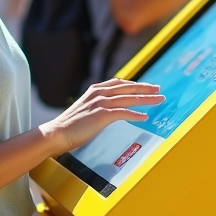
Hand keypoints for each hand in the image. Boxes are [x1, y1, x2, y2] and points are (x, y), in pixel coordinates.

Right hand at [40, 78, 163, 153]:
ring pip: (128, 98)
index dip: (134, 84)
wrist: (57, 133)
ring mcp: (100, 103)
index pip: (119, 83)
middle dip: (145, 88)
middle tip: (159, 89)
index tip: (146, 86)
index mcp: (95, 90)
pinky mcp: (101, 115)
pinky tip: (144, 117)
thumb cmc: (70, 126)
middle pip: (127, 88)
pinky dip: (135, 114)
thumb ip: (97, 106)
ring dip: (146, 99)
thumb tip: (110, 110)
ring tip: (158, 100)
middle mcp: (98, 93)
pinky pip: (123, 113)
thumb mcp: (86, 110)